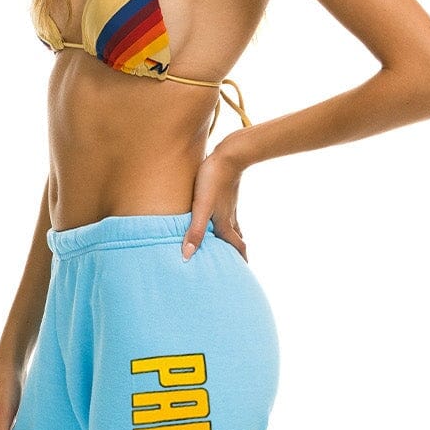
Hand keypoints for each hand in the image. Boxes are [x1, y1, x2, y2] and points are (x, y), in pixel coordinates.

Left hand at [182, 141, 248, 261]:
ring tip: (228, 246)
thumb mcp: (201, 207)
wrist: (229, 155)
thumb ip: (195, 232)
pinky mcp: (226, 195)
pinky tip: (220, 217)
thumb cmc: (213, 181)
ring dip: (233, 239)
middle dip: (237, 253)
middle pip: (237, 240)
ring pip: (233, 228)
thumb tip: (187, 256)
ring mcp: (229, 206)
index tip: (242, 274)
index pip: (237, 248)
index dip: (240, 261)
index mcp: (225, 225)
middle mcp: (230, 218)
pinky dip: (227, 223)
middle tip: (236, 265)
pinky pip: (229, 214)